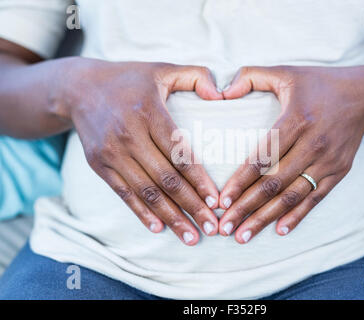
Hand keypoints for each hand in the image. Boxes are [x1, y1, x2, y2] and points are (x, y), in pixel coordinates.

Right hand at [63, 59, 222, 244]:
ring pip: (146, 192)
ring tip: (191, 237)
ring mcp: (111, 153)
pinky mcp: (99, 164)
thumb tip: (221, 95)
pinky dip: (141, 213)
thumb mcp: (163, 68)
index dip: (199, 180)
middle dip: (192, 207)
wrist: (78, 88)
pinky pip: (123, 194)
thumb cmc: (129, 79)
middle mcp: (129, 135)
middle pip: (166, 179)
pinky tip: (159, 228)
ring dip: (170, 217)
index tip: (216, 201)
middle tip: (213, 228)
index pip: (180, 154)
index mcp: (149, 112)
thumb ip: (197, 75)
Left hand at [218, 65, 363, 242]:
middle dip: (246, 208)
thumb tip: (222, 91)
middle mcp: (312, 144)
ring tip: (242, 236)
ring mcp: (327, 161)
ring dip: (266, 218)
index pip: (262, 156)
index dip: (240, 181)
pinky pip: (315, 198)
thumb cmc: (318, 83)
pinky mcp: (338, 171)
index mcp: (296, 120)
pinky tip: (279, 231)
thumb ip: (250, 76)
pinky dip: (297, 216)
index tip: (222, 200)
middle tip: (224, 227)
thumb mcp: (285, 72)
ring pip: (292, 196)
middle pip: (274, 183)